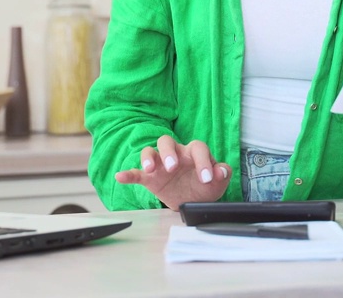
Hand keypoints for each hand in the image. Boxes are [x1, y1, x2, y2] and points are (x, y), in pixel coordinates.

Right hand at [114, 135, 232, 210]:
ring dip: (149, 158)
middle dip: (168, 152)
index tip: (206, 178)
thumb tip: (221, 170)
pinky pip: (136, 173)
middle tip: (172, 167)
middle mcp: (175, 154)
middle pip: (166, 141)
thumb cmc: (203, 187)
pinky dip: (128, 174)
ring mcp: (160, 165)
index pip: (197, 148)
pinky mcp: (149, 178)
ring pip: (150, 151)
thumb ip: (222, 175)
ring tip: (150, 169)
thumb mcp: (217, 183)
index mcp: (193, 153)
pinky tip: (120, 177)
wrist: (191, 201)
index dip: (203, 161)